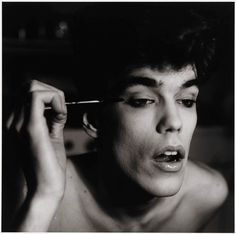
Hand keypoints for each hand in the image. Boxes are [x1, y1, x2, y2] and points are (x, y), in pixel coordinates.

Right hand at [7, 80, 67, 199]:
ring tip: (61, 113)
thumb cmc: (48, 165)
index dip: (47, 95)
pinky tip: (61, 114)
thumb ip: (52, 120)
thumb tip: (58, 107)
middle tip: (60, 108)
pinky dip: (54, 99)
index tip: (59, 110)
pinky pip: (37, 97)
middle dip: (50, 91)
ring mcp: (19, 123)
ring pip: (32, 87)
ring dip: (53, 95)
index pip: (25, 93)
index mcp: (16, 123)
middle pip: (28, 85)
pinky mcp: (31, 128)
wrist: (45, 188)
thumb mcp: (51, 137)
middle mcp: (13, 121)